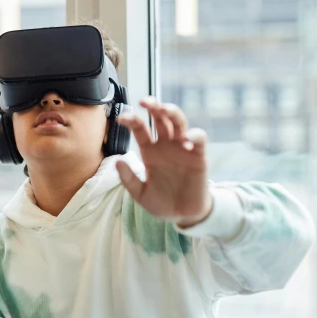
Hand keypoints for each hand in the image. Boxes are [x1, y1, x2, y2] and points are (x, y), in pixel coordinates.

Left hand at [115, 97, 212, 225]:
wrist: (185, 215)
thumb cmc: (163, 202)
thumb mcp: (141, 195)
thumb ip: (129, 180)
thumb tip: (117, 162)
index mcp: (150, 151)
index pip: (140, 129)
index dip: (131, 120)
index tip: (121, 118)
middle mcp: (166, 145)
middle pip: (160, 118)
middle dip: (153, 106)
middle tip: (145, 102)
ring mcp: (183, 148)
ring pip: (178, 122)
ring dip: (172, 112)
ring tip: (163, 109)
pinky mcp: (199, 155)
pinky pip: (199, 139)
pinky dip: (194, 135)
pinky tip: (186, 141)